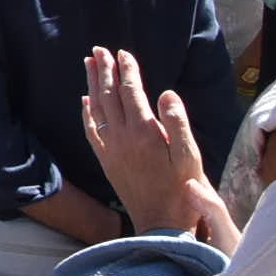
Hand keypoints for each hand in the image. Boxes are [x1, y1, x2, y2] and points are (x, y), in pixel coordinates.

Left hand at [80, 45, 230, 242]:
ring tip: (89, 64)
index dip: (126, 70)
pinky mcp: (106, 161)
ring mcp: (111, 149)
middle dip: (104, 70)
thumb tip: (166, 92)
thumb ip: (178, 123)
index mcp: (145, 132)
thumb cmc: (184, 191)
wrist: (162, 225)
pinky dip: (86, 113)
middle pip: (109, 95)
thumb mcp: (190, 158)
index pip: (131, 92)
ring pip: (96, 109)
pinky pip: (91, 131)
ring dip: (92, 85)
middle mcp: (122, 137)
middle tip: (98, 50)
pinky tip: (85, 101)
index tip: (122, 52)